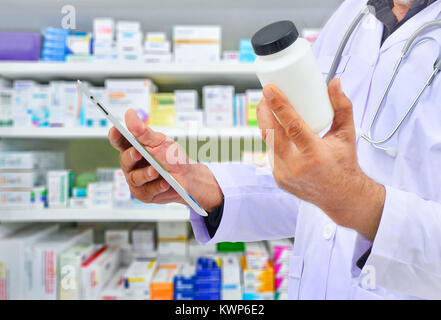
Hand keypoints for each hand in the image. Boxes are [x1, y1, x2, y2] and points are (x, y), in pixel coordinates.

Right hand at [108, 109, 222, 211]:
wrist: (188, 178)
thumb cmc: (172, 157)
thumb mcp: (160, 141)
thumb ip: (143, 131)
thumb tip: (129, 114)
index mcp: (133, 148)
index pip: (119, 141)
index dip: (115, 135)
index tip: (115, 129)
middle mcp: (132, 165)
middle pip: (124, 160)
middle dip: (131, 156)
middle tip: (138, 152)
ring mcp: (136, 180)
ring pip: (135, 177)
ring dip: (146, 173)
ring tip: (156, 170)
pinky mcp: (143, 193)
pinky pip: (147, 190)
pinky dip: (157, 186)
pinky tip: (165, 182)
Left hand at [257, 79, 384, 240]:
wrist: (340, 196)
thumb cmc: (344, 162)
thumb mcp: (347, 134)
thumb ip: (342, 107)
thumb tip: (334, 83)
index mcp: (314, 154)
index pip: (291, 126)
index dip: (278, 105)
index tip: (270, 90)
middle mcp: (296, 166)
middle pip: (271, 133)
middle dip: (264, 111)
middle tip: (265, 96)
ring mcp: (284, 175)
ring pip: (268, 143)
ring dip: (265, 124)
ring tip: (267, 108)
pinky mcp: (278, 179)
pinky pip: (270, 153)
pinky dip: (271, 139)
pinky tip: (272, 127)